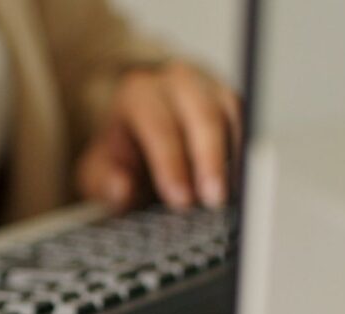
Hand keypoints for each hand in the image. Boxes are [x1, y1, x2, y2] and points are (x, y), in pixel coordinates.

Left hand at [76, 60, 242, 211]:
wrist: (139, 123)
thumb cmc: (121, 150)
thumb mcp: (99, 167)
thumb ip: (104, 180)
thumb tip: (120, 189)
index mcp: (139, 92)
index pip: (160, 127)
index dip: (171, 165)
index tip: (180, 199)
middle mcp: (177, 81)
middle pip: (203, 116)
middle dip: (210, 161)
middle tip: (214, 200)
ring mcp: (209, 86)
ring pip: (231, 115)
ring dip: (234, 158)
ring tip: (231, 198)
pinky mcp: (231, 101)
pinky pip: (245, 123)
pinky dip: (243, 154)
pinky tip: (239, 185)